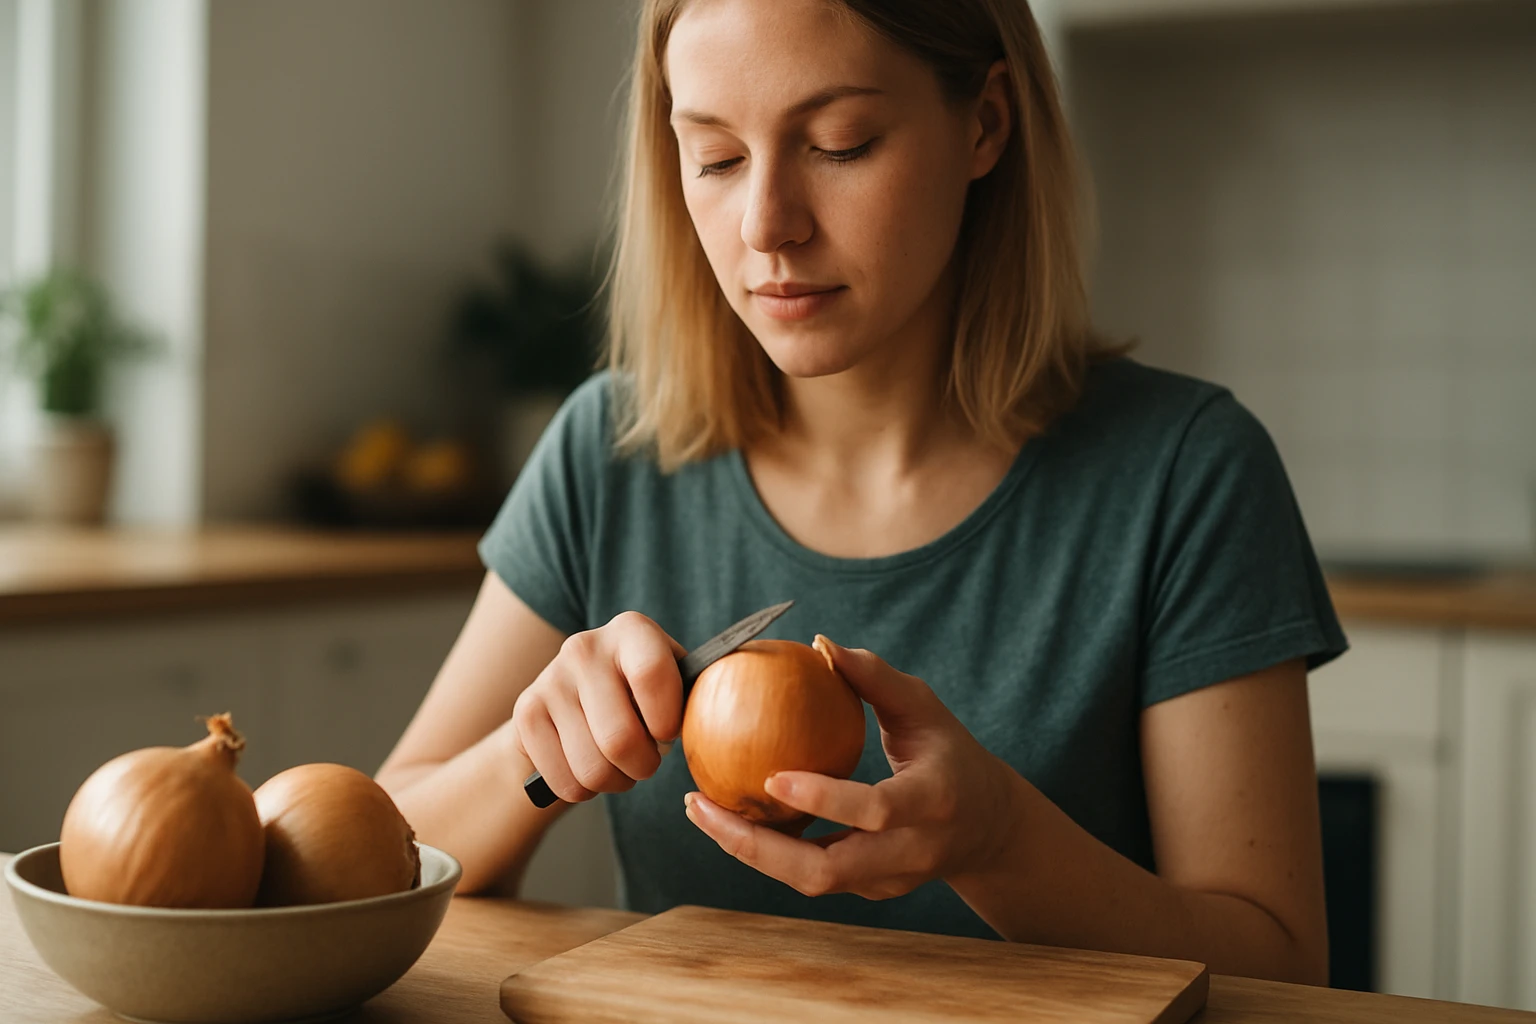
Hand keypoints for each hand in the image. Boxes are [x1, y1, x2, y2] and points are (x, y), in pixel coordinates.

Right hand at [512, 611, 685, 803]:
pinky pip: (564, 780)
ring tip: (621, 767)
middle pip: (619, 739)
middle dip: (643, 766)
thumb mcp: (675, 679)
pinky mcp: (526, 713)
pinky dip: (584, 790)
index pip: (652, 675)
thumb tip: (730, 711)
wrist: (575, 697)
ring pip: (592, 768)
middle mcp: (584, 648)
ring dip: (615, 782)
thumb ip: (700, 692)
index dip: (666, 720)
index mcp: (632, 630)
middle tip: (647, 761)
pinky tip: (590, 768)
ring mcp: (550, 679)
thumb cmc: (645, 693)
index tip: (668, 734)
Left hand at [684, 636, 1024, 899]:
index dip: (825, 799)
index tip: (772, 776)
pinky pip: (811, 875)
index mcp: (933, 802)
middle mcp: (911, 852)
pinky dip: (766, 851)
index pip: (876, 810)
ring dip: (749, 851)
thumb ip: (875, 677)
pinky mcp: (869, 891)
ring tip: (700, 810)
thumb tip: (820, 644)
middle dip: (755, 847)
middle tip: (701, 805)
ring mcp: (888, 881)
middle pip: (826, 871)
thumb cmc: (950, 752)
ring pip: (810, 882)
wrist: (989, 829)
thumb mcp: (925, 707)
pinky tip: (727, 816)